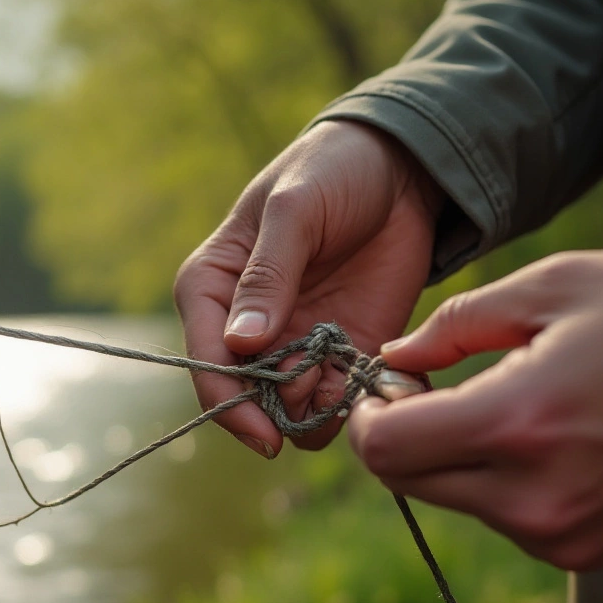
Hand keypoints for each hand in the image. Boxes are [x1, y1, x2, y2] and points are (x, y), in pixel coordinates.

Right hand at [174, 120, 441, 457]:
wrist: (398, 170)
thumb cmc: (329, 172)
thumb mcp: (295, 210)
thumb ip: (268, 274)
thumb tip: (240, 342)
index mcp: (212, 288)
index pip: (204, 361)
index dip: (228, 403)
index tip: (264, 432)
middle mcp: (244, 327)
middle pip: (243, 397)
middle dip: (276, 407)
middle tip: (314, 381)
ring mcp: (292, 344)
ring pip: (287, 411)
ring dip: (313, 409)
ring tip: (341, 372)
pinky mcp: (339, 353)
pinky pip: (333, 403)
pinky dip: (349, 405)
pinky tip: (368, 379)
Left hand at [348, 251, 602, 570]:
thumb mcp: (554, 286)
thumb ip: (456, 325)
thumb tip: (394, 358)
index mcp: (518, 424)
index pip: (385, 450)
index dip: (366, 415)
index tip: (384, 383)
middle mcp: (532, 497)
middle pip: (408, 482)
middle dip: (399, 433)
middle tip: (430, 386)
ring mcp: (562, 534)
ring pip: (455, 501)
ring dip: (451, 456)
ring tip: (503, 401)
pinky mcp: (587, 551)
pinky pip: (504, 519)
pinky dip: (497, 481)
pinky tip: (541, 435)